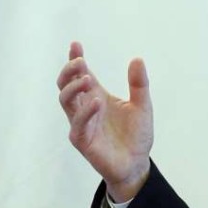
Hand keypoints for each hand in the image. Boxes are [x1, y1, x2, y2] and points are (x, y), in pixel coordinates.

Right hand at [57, 41, 152, 201]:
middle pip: (65, 85)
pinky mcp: (83, 140)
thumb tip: (137, 59)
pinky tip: (96, 101)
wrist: (137, 164)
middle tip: (79, 60)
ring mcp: (82, 124)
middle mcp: (86, 108)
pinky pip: (77, 124)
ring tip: (87, 78)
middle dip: (69, 70)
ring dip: (73, 88)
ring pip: (65, 101)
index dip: (76, 59)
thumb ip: (139, 84)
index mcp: (97, 97)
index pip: (81, 74)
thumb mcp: (142, 106)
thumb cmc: (136, 135)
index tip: (76, 44)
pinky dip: (85, 111)